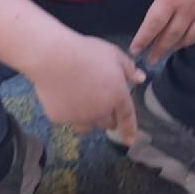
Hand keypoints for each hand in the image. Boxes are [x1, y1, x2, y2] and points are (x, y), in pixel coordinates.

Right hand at [28, 32, 146, 139]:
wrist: (54, 58)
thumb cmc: (87, 53)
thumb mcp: (114, 54)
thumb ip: (129, 69)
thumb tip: (140, 79)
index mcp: (117, 96)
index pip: (126, 117)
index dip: (130, 130)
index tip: (130, 141)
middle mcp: (100, 112)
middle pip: (108, 123)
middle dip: (109, 116)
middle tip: (102, 101)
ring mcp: (79, 117)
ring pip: (88, 126)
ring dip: (91, 119)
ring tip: (84, 102)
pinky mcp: (60, 119)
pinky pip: (69, 120)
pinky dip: (71, 113)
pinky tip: (66, 97)